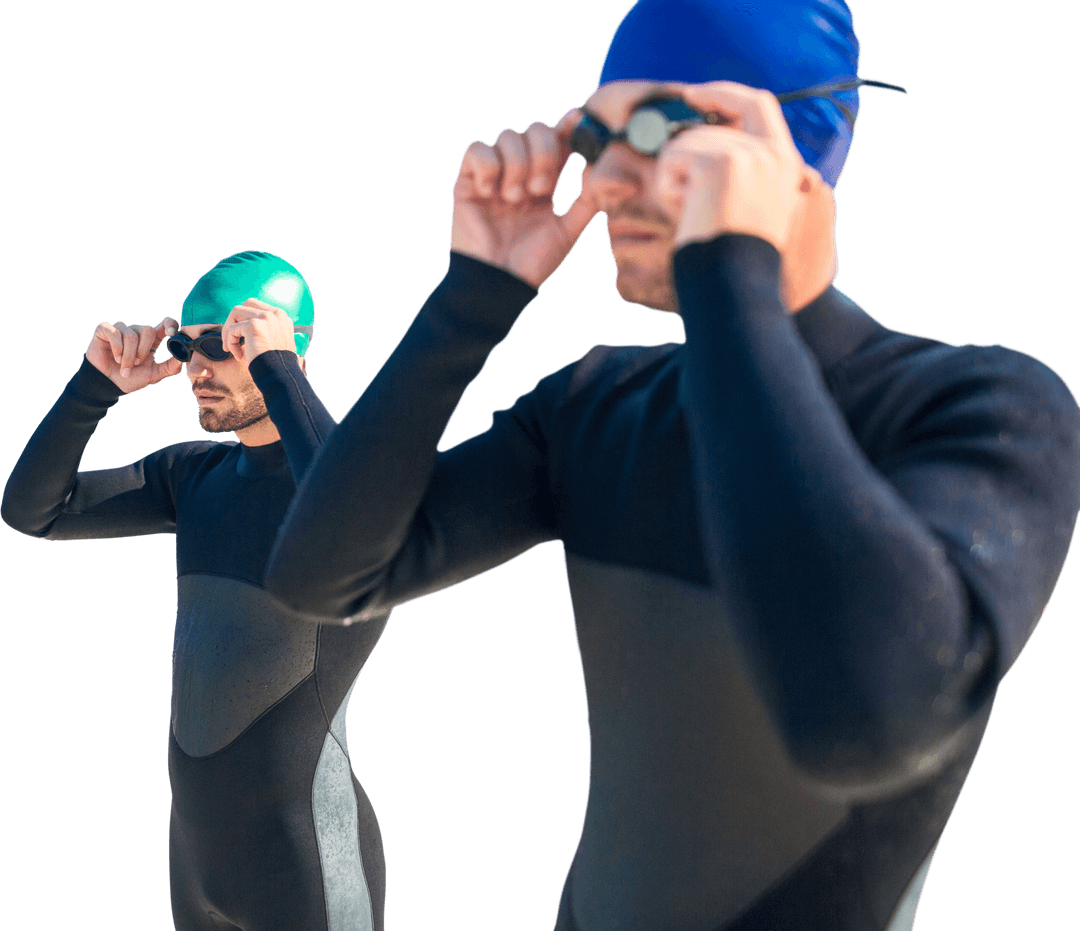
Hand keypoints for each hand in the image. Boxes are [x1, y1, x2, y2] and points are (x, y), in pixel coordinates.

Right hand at [86, 317, 181, 391]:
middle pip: (148, 330)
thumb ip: (169, 367)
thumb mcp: (154, 375)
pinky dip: (117, 348)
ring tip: (124, 367)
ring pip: (131, 334)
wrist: (108, 384)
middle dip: (143, 350)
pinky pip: (114, 332)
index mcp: (151, 340)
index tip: (171, 333)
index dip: (170, 324)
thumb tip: (184, 359)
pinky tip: (115, 358)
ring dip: (129, 355)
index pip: (164, 323)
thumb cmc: (130, 378)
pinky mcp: (104, 330)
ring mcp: (120, 329)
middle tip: (138, 364)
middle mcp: (137, 332)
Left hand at [221, 299, 297, 365]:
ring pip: (235, 312)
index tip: (243, 337)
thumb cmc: (277, 363)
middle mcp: (276, 314)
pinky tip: (238, 356)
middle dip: (235, 319)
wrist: (281, 375)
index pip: (258, 307)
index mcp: (282, 317)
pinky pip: (232, 329)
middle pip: (246, 304)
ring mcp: (265, 318)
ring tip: (230, 347)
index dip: (246, 319)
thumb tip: (243, 326)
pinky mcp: (254, 326)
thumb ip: (266, 329)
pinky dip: (230, 343)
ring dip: (228, 330)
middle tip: (231, 337)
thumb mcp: (276, 340)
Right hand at [450, 110, 599, 287]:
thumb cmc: (534, 259)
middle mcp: (522, 168)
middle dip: (544, 154)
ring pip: (508, 136)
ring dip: (517, 166)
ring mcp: (496, 172)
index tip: (578, 121)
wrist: (499, 281)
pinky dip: (489, 166)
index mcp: (548, 176)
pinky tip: (490, 193)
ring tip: (515, 199)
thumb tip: (606, 167)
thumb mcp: (570, 228)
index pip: (560, 138)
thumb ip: (589, 198)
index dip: (570, 126)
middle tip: (541, 189)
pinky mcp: (468, 178)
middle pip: (536, 129)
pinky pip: (477, 149)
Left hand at [657, 82, 837, 308]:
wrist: (740, 290)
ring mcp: (749, 155)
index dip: (725, 94)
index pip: (759, 104)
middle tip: (688, 200)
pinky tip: (687, 214)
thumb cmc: (741, 265)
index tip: (695, 94)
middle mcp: (772, 154)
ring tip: (697, 216)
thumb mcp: (757, 212)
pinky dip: (669, 188)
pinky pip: (673, 158)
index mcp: (787, 164)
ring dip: (677, 180)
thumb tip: (710, 147)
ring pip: (686, 143)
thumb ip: (748, 174)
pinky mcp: (721, 163)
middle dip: (685, 158)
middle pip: (710, 127)